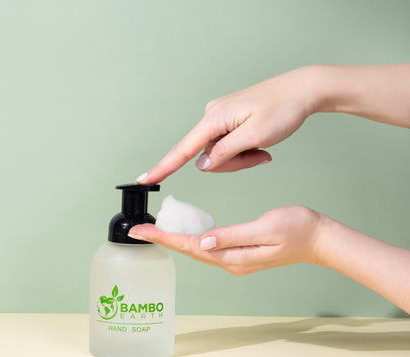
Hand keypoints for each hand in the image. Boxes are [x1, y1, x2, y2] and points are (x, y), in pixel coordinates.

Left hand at [128, 206, 321, 275]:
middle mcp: (231, 262)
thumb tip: (204, 242)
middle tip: (139, 230)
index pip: (191, 247)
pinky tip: (186, 235)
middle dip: (163, 240)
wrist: (319, 239)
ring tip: (155, 232)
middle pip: (189, 251)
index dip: (164, 238)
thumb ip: (233, 237)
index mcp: (234, 256)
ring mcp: (236, 260)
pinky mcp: (240, 255)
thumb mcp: (265, 228)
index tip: (141, 231)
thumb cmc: (297, 229)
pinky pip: (209, 250)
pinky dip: (192, 242)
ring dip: (175, 242)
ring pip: (197, 252)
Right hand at [137, 65, 319, 183]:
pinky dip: (244, 151)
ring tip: (262, 148)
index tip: (144, 178)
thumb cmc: (282, 109)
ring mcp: (220, 119)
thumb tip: (202, 164)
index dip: (163, 167)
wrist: (301, 90)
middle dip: (233, 164)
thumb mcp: (254, 135)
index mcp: (214, 119)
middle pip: (209, 156)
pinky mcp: (229, 121)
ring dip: (241, 158)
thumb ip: (225, 152)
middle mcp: (212, 117)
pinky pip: (229, 145)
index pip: (183, 149)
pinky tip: (260, 144)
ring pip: (221, 153)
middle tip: (258, 156)